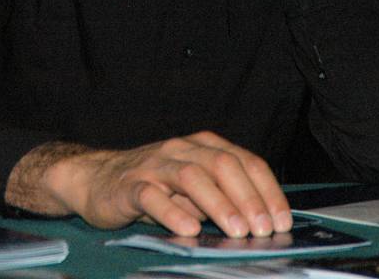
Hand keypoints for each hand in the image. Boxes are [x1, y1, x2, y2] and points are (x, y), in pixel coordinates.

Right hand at [10, 131, 291, 237]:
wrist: (97, 179)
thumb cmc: (152, 186)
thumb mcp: (191, 189)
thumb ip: (219, 197)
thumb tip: (258, 221)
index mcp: (202, 146)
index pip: (244, 161)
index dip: (266, 190)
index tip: (281, 219)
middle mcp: (181, 149)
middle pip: (222, 164)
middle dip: (248, 197)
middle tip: (263, 228)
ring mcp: (155, 165)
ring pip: (192, 176)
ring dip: (218, 204)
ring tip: (236, 230)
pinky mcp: (130, 185)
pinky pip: (153, 195)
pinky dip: (172, 211)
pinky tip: (188, 229)